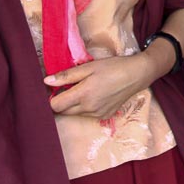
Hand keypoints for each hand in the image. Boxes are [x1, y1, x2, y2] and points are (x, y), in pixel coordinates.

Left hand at [45, 54, 161, 118]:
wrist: (137, 75)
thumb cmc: (113, 67)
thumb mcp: (89, 67)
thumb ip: (67, 75)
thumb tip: (46, 82)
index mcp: (83, 95)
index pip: (55, 105)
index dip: (51, 97)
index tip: (55, 88)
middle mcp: (89, 108)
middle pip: (63, 112)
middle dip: (61, 101)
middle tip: (69, 86)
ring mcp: (97, 114)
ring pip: (75, 113)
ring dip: (73, 104)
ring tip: (84, 89)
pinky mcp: (104, 116)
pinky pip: (87, 114)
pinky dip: (85, 107)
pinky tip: (95, 95)